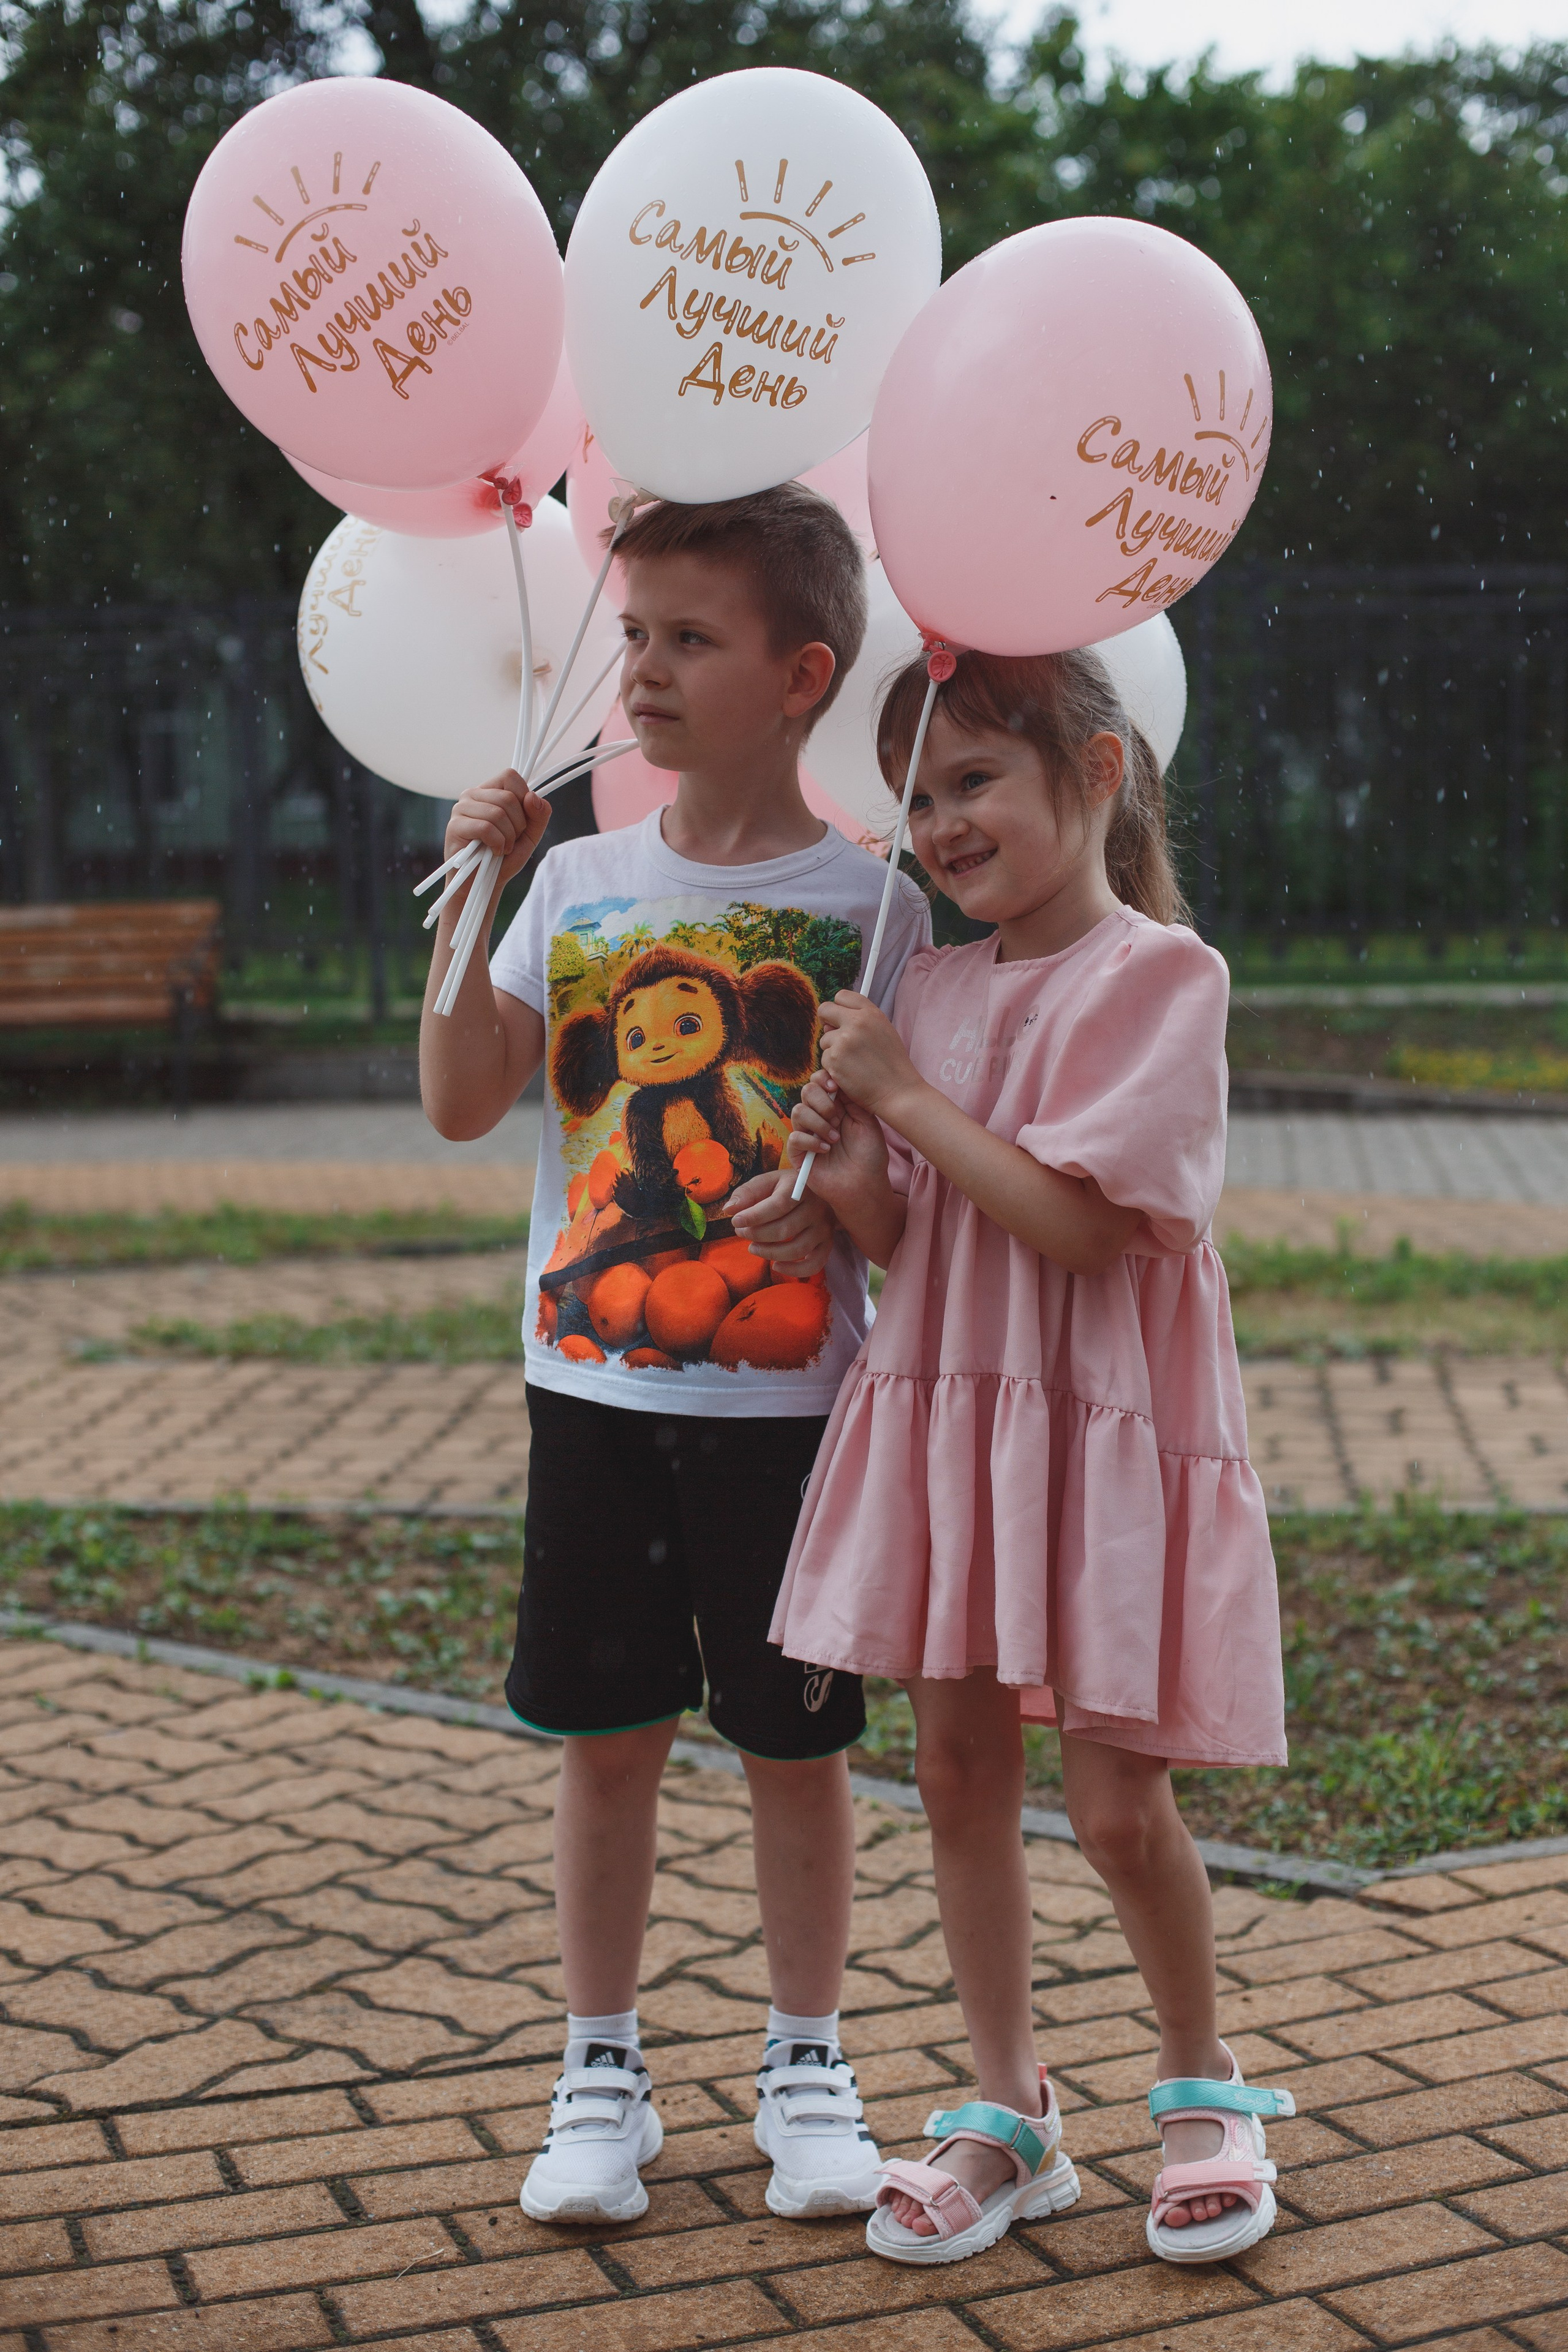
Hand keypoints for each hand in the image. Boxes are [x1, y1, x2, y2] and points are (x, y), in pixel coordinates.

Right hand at [445, 770, 550, 888]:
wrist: (483, 883)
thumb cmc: (504, 857)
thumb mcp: (530, 835)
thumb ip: (538, 815)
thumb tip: (533, 796)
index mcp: (490, 790)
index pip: (511, 776)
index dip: (524, 798)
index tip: (522, 821)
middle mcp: (473, 794)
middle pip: (508, 797)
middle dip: (518, 825)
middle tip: (511, 840)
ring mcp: (461, 808)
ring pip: (497, 813)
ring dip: (508, 837)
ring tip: (502, 848)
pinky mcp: (455, 825)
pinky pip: (486, 827)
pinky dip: (497, 844)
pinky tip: (493, 852)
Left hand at [725, 1169, 834, 1278]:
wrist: (815, 1191)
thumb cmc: (783, 1188)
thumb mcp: (765, 1182)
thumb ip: (746, 1193)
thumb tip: (729, 1209)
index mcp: (800, 1186)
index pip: (778, 1204)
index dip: (754, 1216)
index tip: (735, 1221)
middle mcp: (816, 1207)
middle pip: (785, 1229)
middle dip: (757, 1235)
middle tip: (741, 1233)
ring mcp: (824, 1227)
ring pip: (797, 1249)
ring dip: (769, 1253)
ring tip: (753, 1248)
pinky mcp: (827, 1244)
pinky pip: (814, 1264)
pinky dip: (794, 1271)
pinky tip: (775, 1265)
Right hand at [789, 1074, 887, 1212]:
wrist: (866, 1184)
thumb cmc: (870, 1155)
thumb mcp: (867, 1121)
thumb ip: (852, 1099)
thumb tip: (838, 1079)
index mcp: (835, 1106)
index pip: (819, 1082)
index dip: (823, 1079)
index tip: (835, 1088)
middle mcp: (818, 1117)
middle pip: (806, 1091)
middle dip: (822, 1101)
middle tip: (838, 1119)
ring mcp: (807, 1134)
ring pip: (798, 1112)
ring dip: (819, 1123)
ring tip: (835, 1138)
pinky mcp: (798, 1154)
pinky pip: (795, 1137)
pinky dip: (811, 1141)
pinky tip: (827, 1150)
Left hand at [817, 991, 923, 1121]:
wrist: (897, 1091)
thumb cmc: (892, 1065)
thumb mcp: (884, 1032)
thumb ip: (861, 1021)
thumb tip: (831, 1022)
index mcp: (871, 1013)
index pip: (842, 996)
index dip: (839, 1008)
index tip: (840, 1019)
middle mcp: (856, 1022)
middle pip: (825, 1010)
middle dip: (826, 1022)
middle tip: (836, 1038)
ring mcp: (843, 1040)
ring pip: (824, 1039)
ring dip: (833, 1050)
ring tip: (853, 1062)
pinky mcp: (834, 1059)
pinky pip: (824, 1058)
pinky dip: (833, 1067)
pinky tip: (850, 1073)